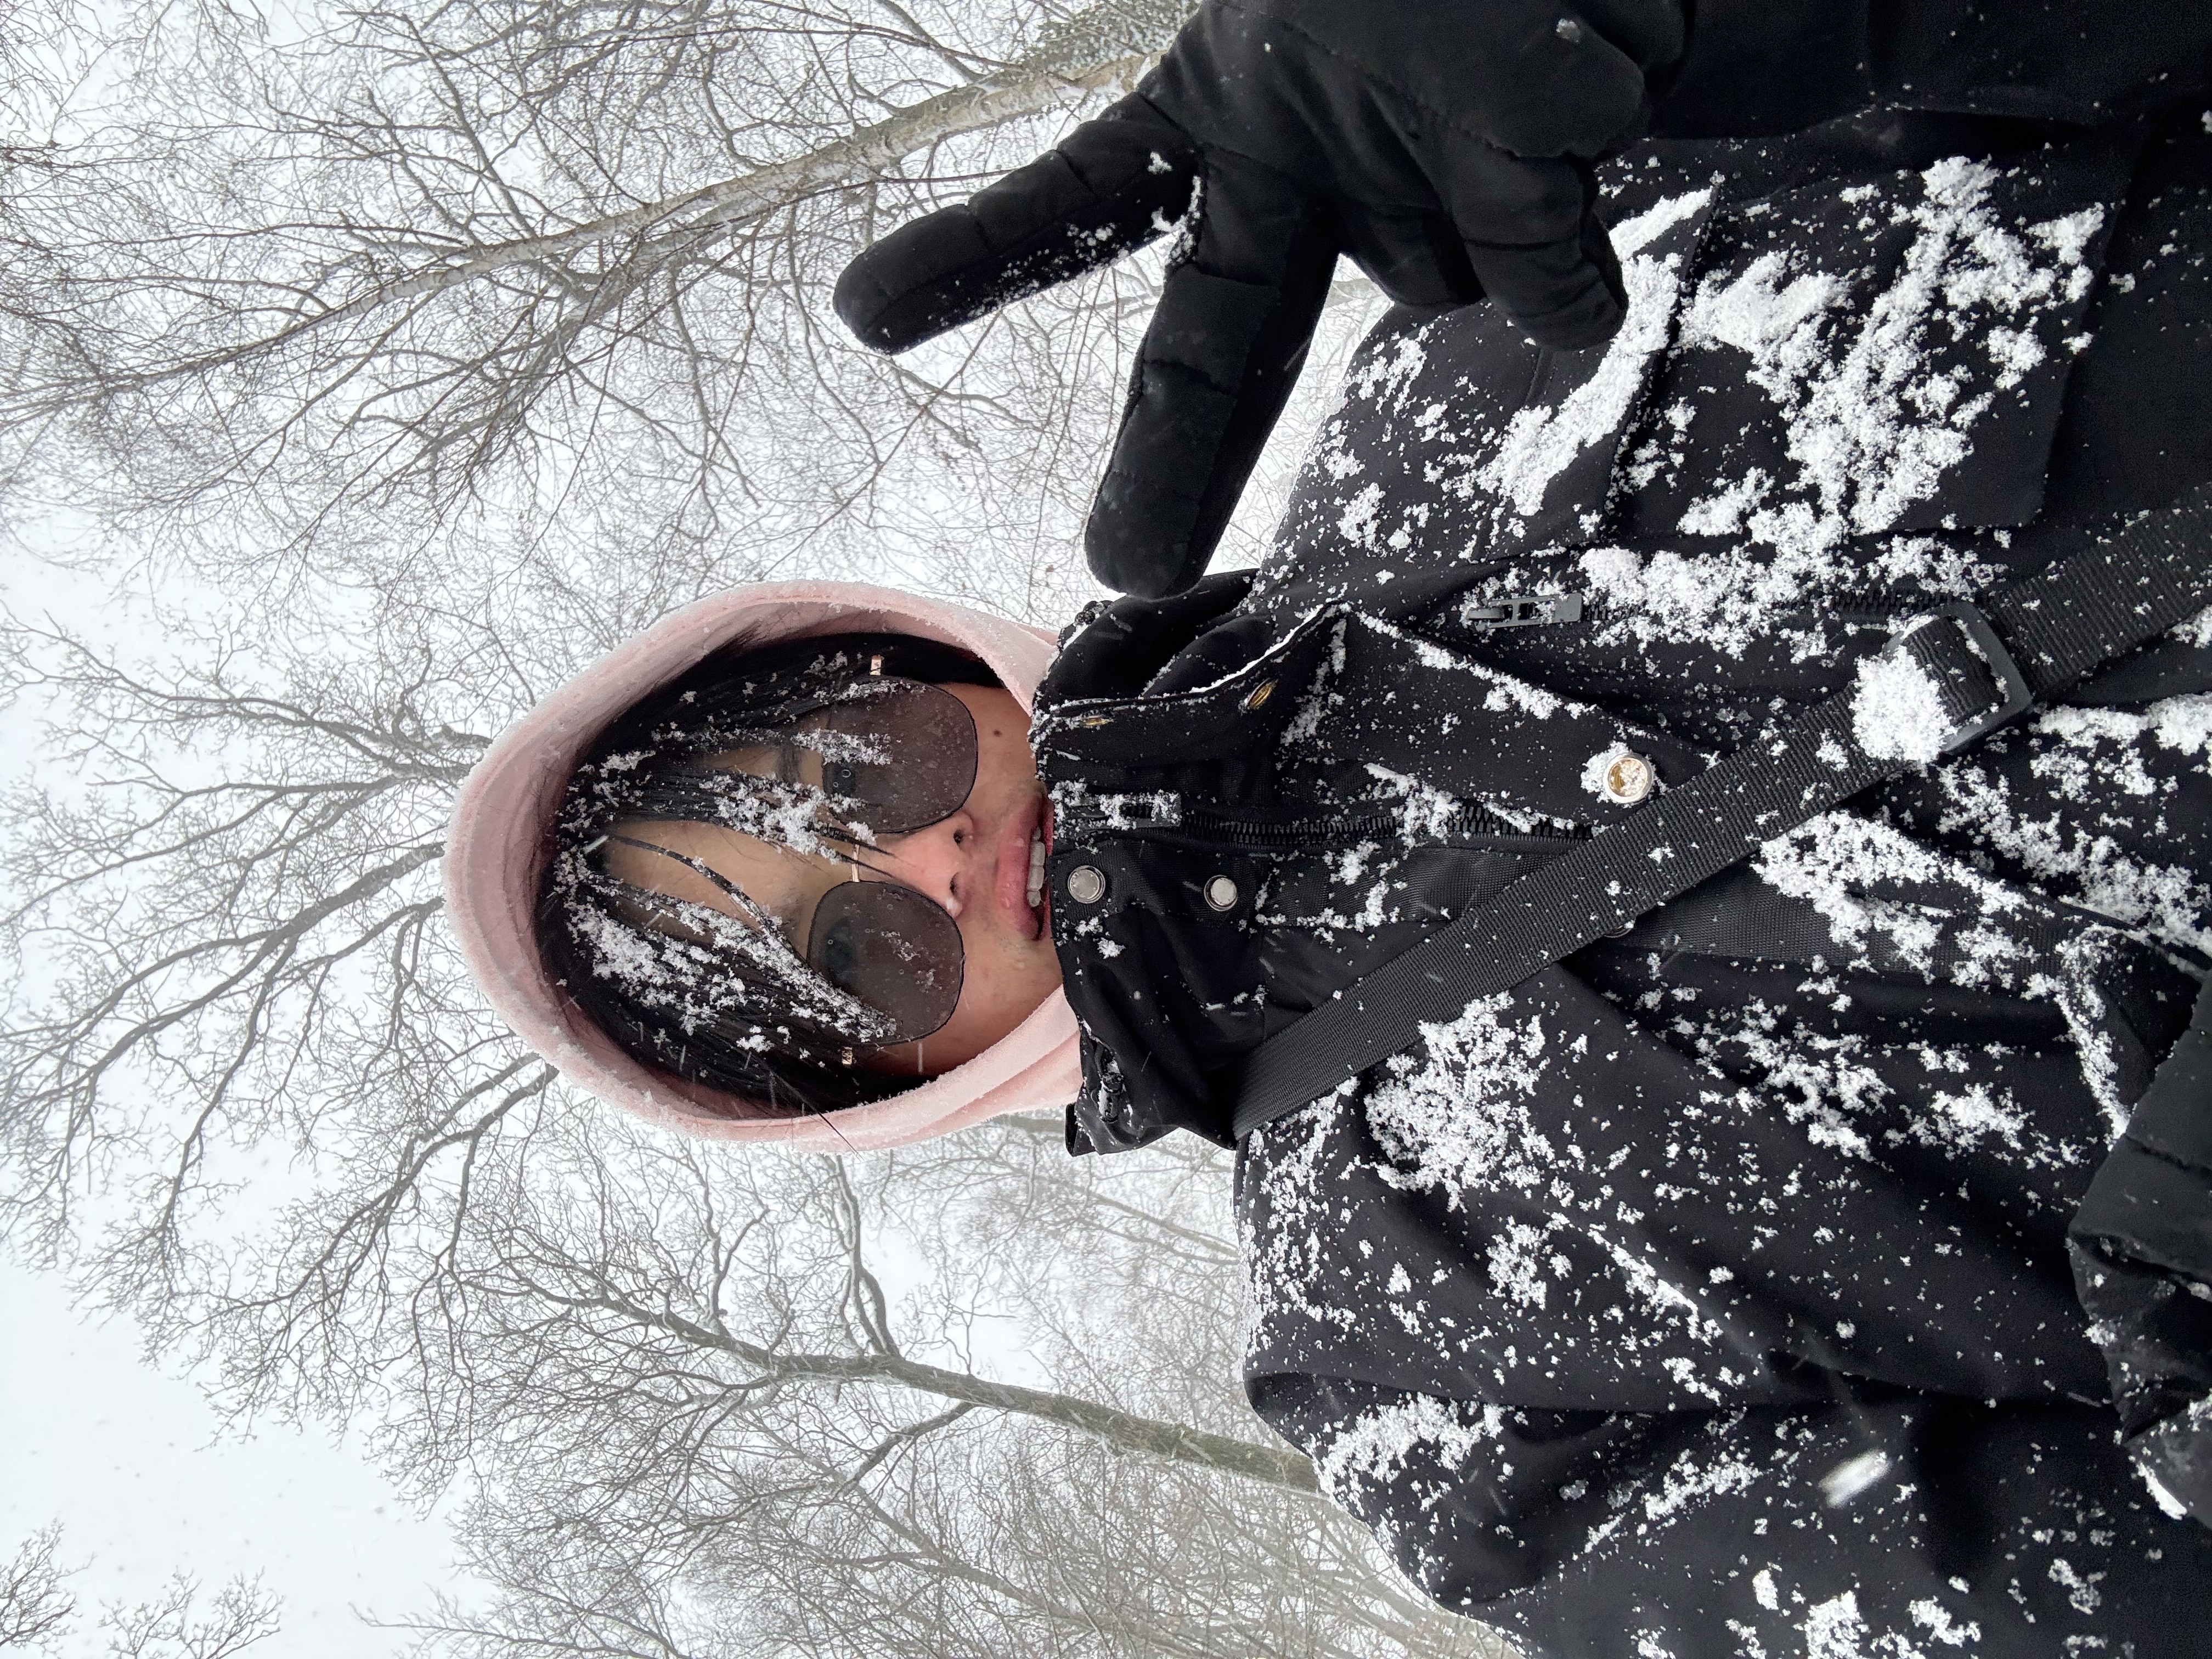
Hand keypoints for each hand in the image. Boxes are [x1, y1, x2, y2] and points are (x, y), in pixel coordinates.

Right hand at [835, 0, 1683, 596]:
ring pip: (1444, 276)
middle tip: (1123, 560)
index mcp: (1233, 90)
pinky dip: (1574, 270)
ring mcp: (1427, 195)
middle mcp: (1316, 160)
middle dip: (1173, 448)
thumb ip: (1479, 143)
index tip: (866, 317)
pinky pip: (1551, 284)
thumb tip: (1555, 320)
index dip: (979, 258)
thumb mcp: (1436, 13)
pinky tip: (1609, 199)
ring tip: (1555, 105)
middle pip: (1228, 331)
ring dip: (1490, 221)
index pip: (1091, 194)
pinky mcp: (1545, 214)